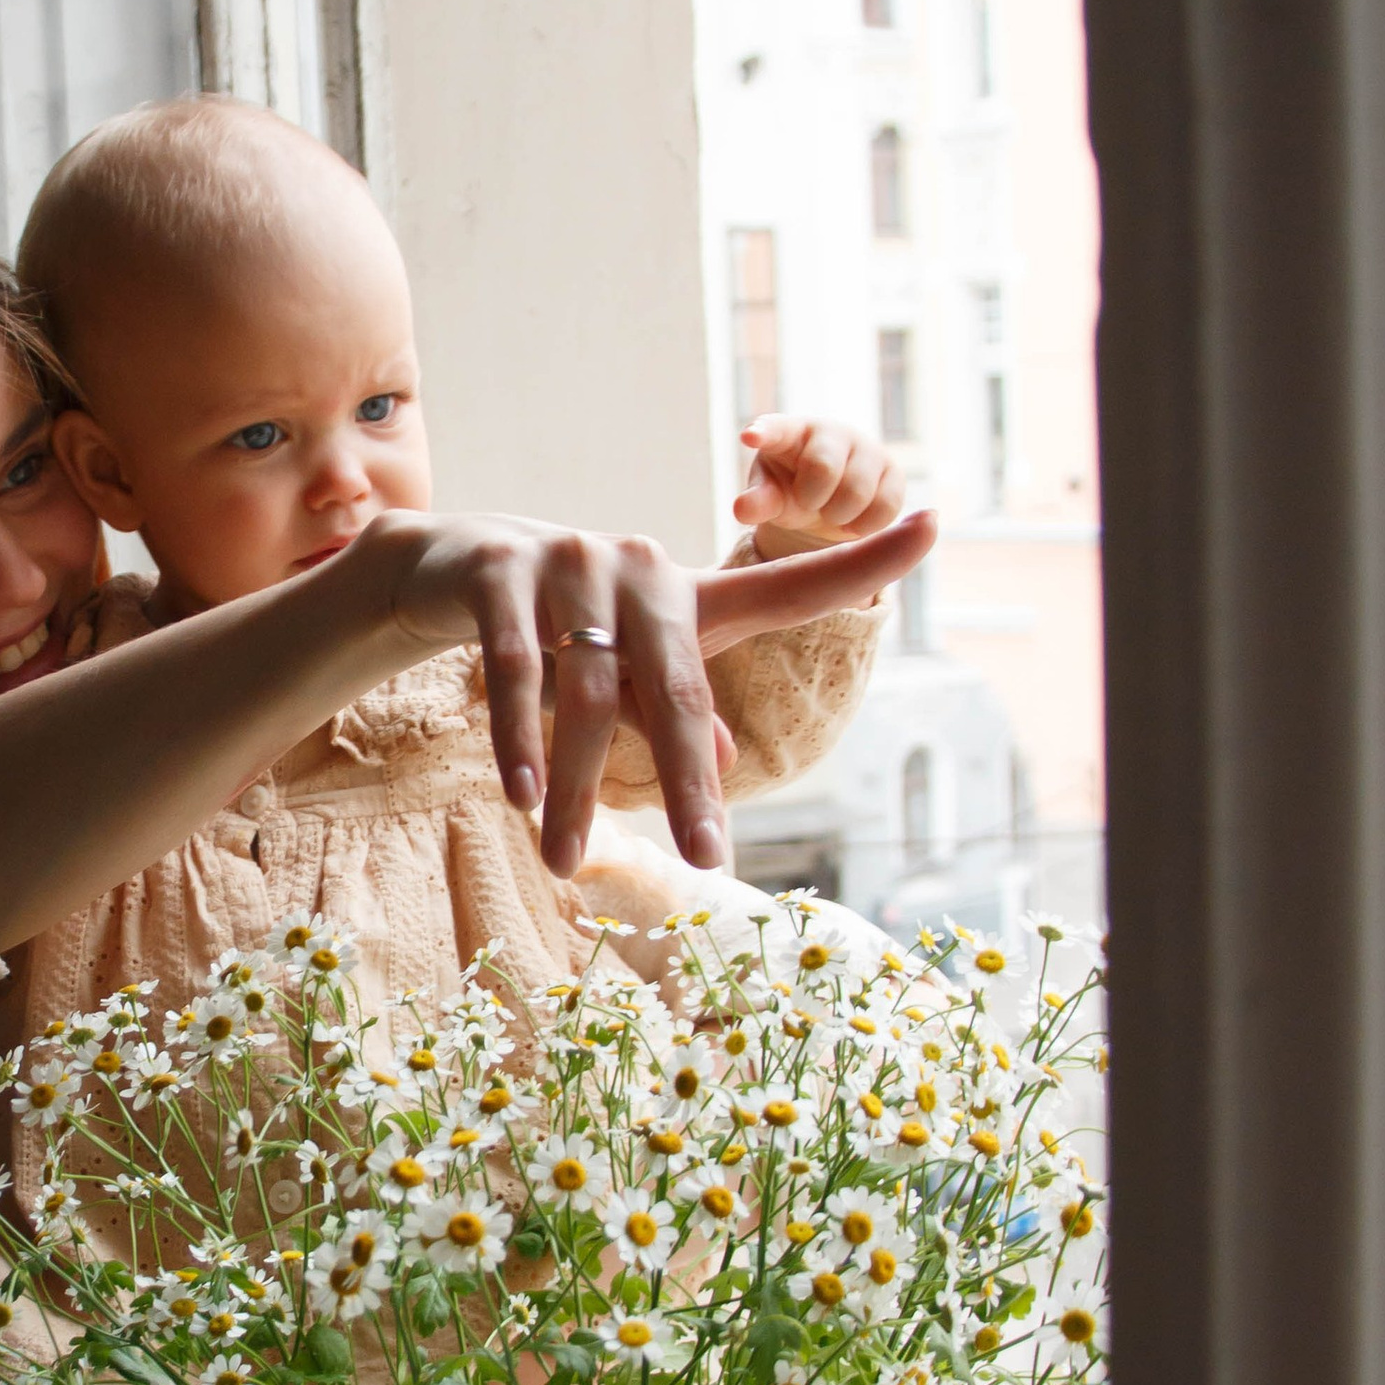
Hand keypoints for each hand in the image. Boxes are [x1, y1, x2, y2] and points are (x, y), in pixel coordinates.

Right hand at [366, 506, 934, 878]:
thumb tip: (729, 767)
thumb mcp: (624, 673)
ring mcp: (571, 561)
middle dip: (689, 785)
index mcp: (688, 593)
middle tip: (704, 861)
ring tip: (566, 861)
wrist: (448, 566)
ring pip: (587, 693)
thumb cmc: (561, 630)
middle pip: (679, 689)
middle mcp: (642, 567)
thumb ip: (672, 711)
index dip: (863, 558)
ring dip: (578, 788)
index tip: (936, 523)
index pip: (787, 582)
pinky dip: (520, 734)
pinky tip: (524, 791)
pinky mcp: (501, 567)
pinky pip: (516, 665)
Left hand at [733, 415, 906, 554]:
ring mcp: (865, 448)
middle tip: (809, 504)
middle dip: (812, 497)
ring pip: (857, 490)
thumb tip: (741, 509)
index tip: (750, 437)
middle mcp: (830, 432)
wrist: (830, 504)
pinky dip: (865, 525)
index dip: (765, 432)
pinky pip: (885, 506)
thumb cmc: (791, 493)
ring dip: (839, 515)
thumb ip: (758, 501)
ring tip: (830, 513)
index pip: (775, 428)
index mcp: (790, 433)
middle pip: (823, 467)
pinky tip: (852, 520)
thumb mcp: (770, 499)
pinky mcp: (893, 472)